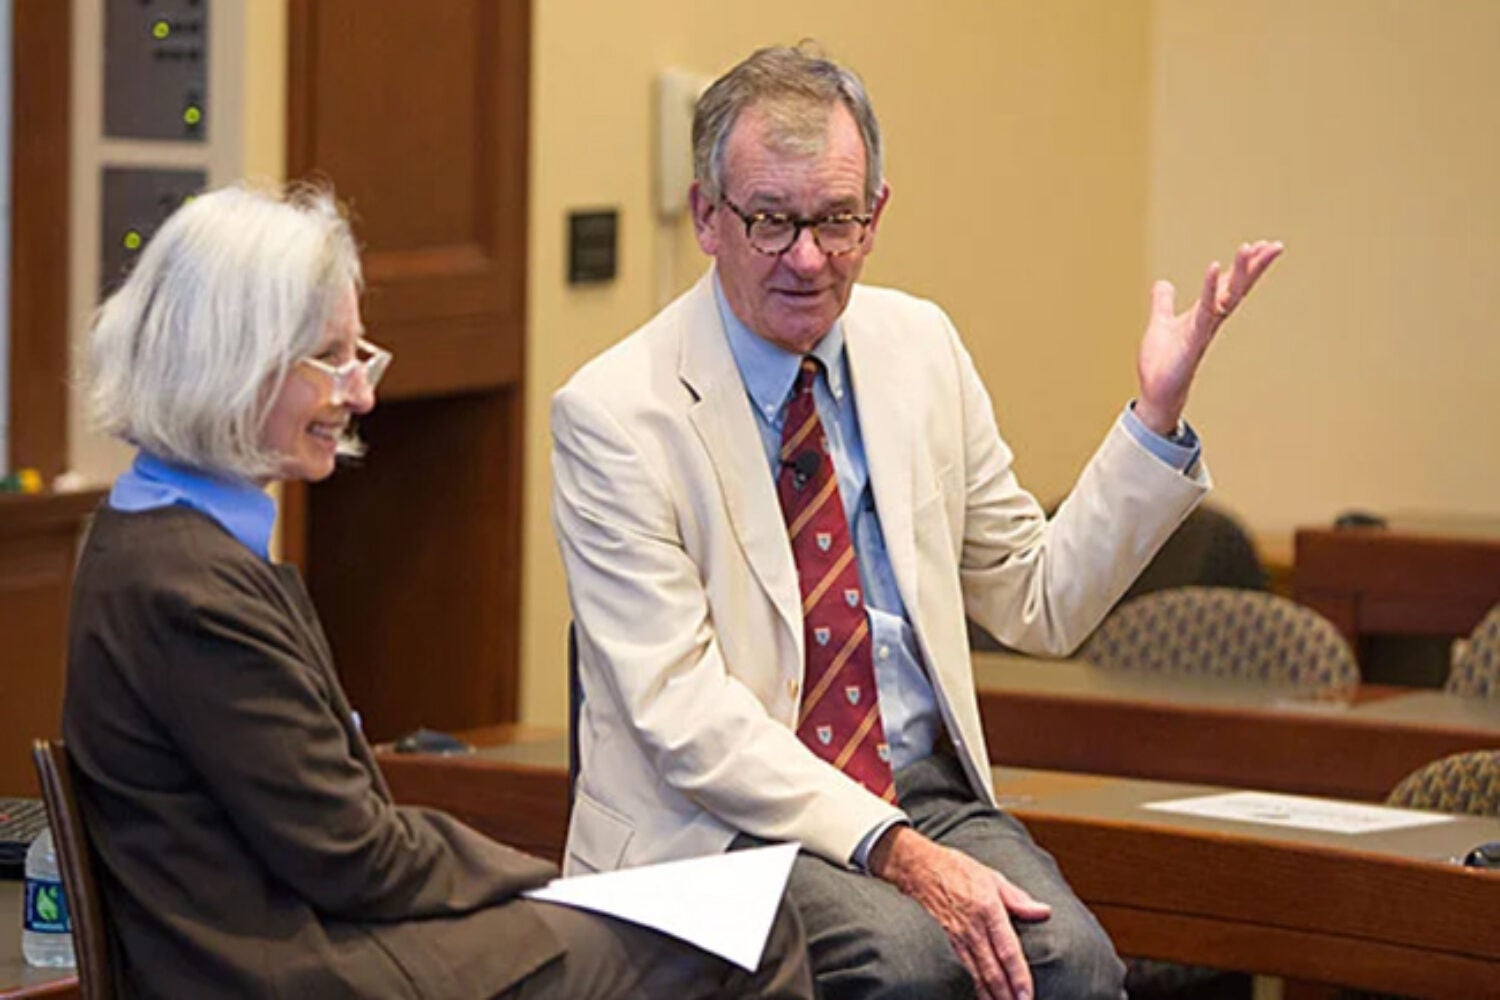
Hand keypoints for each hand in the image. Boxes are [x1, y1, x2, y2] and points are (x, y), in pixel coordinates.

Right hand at [869, 826, 1051, 999]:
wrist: (921, 868)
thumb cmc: (959, 869)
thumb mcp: (994, 878)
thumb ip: (1019, 900)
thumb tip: (1044, 912)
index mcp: (988, 911)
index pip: (1007, 951)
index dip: (1018, 976)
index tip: (1028, 995)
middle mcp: (972, 929)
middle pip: (992, 970)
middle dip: (1006, 995)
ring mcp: (958, 938)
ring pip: (977, 975)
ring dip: (991, 995)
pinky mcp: (948, 942)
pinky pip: (965, 969)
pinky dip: (975, 986)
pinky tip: (982, 996)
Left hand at [1134, 240, 1283, 435]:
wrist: (1156, 392)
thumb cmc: (1163, 362)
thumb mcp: (1161, 323)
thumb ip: (1163, 303)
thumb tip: (1163, 283)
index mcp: (1205, 314)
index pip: (1229, 285)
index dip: (1244, 266)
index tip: (1260, 245)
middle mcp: (1211, 319)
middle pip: (1238, 287)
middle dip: (1255, 266)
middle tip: (1275, 245)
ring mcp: (1205, 328)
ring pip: (1228, 295)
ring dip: (1239, 271)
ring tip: (1249, 247)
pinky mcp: (1195, 338)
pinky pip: (1206, 309)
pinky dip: (1210, 288)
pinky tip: (1214, 267)